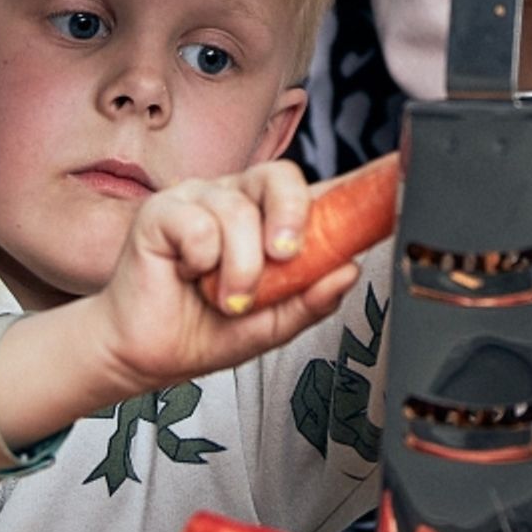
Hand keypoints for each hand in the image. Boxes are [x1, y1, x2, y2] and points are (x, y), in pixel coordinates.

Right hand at [84, 162, 364, 390]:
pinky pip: (198, 223)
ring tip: (225, 297)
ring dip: (239, 268)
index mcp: (266, 219)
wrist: (147, 355)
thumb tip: (349, 270)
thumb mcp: (272, 324)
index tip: (384, 192)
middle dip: (292, 217)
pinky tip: (187, 275)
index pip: (311, 190)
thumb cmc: (203, 330)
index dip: (348, 186)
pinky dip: (200, 259)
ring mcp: (198, 199)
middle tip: (284, 258)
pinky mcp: (162, 210)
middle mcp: (235, 199)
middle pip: (281, 176)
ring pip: (239, 211)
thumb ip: (310, 298)